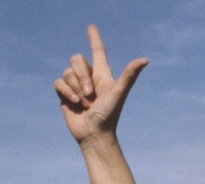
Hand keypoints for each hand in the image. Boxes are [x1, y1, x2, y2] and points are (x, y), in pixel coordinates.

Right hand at [55, 25, 148, 144]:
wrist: (95, 135)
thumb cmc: (109, 115)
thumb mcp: (119, 93)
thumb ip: (129, 75)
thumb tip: (145, 59)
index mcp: (103, 74)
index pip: (98, 51)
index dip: (94, 38)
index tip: (91, 27)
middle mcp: (89, 78)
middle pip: (77, 59)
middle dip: (82, 75)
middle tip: (91, 94)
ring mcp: (77, 86)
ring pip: (67, 72)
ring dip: (76, 87)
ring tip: (85, 103)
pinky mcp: (65, 94)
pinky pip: (58, 82)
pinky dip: (66, 92)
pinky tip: (75, 104)